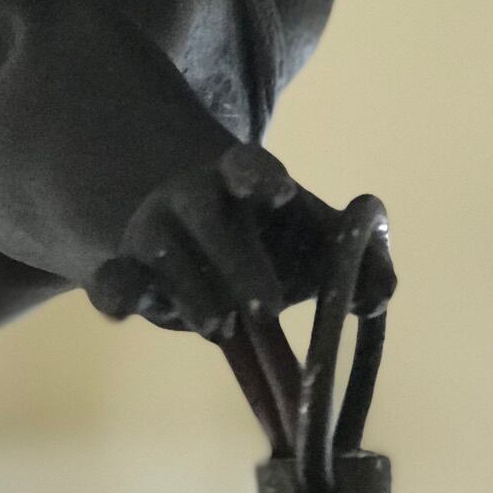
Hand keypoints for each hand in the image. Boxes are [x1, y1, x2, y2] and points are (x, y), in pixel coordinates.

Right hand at [86, 145, 394, 338]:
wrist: (195, 234)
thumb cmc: (271, 239)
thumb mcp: (315, 242)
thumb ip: (358, 263)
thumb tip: (380, 294)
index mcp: (243, 176)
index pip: (248, 164)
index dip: (260, 175)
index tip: (283, 190)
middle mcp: (193, 197)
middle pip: (207, 217)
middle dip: (238, 261)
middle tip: (269, 307)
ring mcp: (154, 233)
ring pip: (161, 254)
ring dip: (191, 292)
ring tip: (221, 327)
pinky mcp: (126, 272)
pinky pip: (112, 280)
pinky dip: (116, 291)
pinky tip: (123, 309)